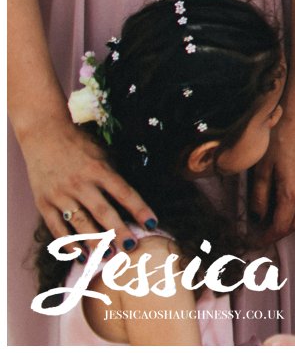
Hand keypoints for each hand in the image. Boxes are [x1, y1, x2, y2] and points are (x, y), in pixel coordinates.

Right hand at [19, 116, 153, 248]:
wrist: (45, 135)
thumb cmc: (80, 145)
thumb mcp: (103, 154)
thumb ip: (115, 176)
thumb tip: (132, 201)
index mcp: (99, 169)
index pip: (124, 192)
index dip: (140, 209)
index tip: (153, 223)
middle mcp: (80, 183)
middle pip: (103, 212)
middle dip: (119, 231)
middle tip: (132, 246)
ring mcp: (61, 195)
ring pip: (80, 223)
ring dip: (95, 242)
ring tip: (108, 256)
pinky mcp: (44, 203)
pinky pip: (57, 228)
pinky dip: (69, 243)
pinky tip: (81, 255)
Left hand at [250, 108, 294, 240]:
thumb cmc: (281, 135)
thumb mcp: (261, 166)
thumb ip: (259, 195)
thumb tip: (257, 215)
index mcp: (292, 192)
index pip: (280, 227)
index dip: (266, 238)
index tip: (253, 241)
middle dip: (278, 233)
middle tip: (261, 232)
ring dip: (292, 221)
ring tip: (275, 218)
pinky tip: (290, 200)